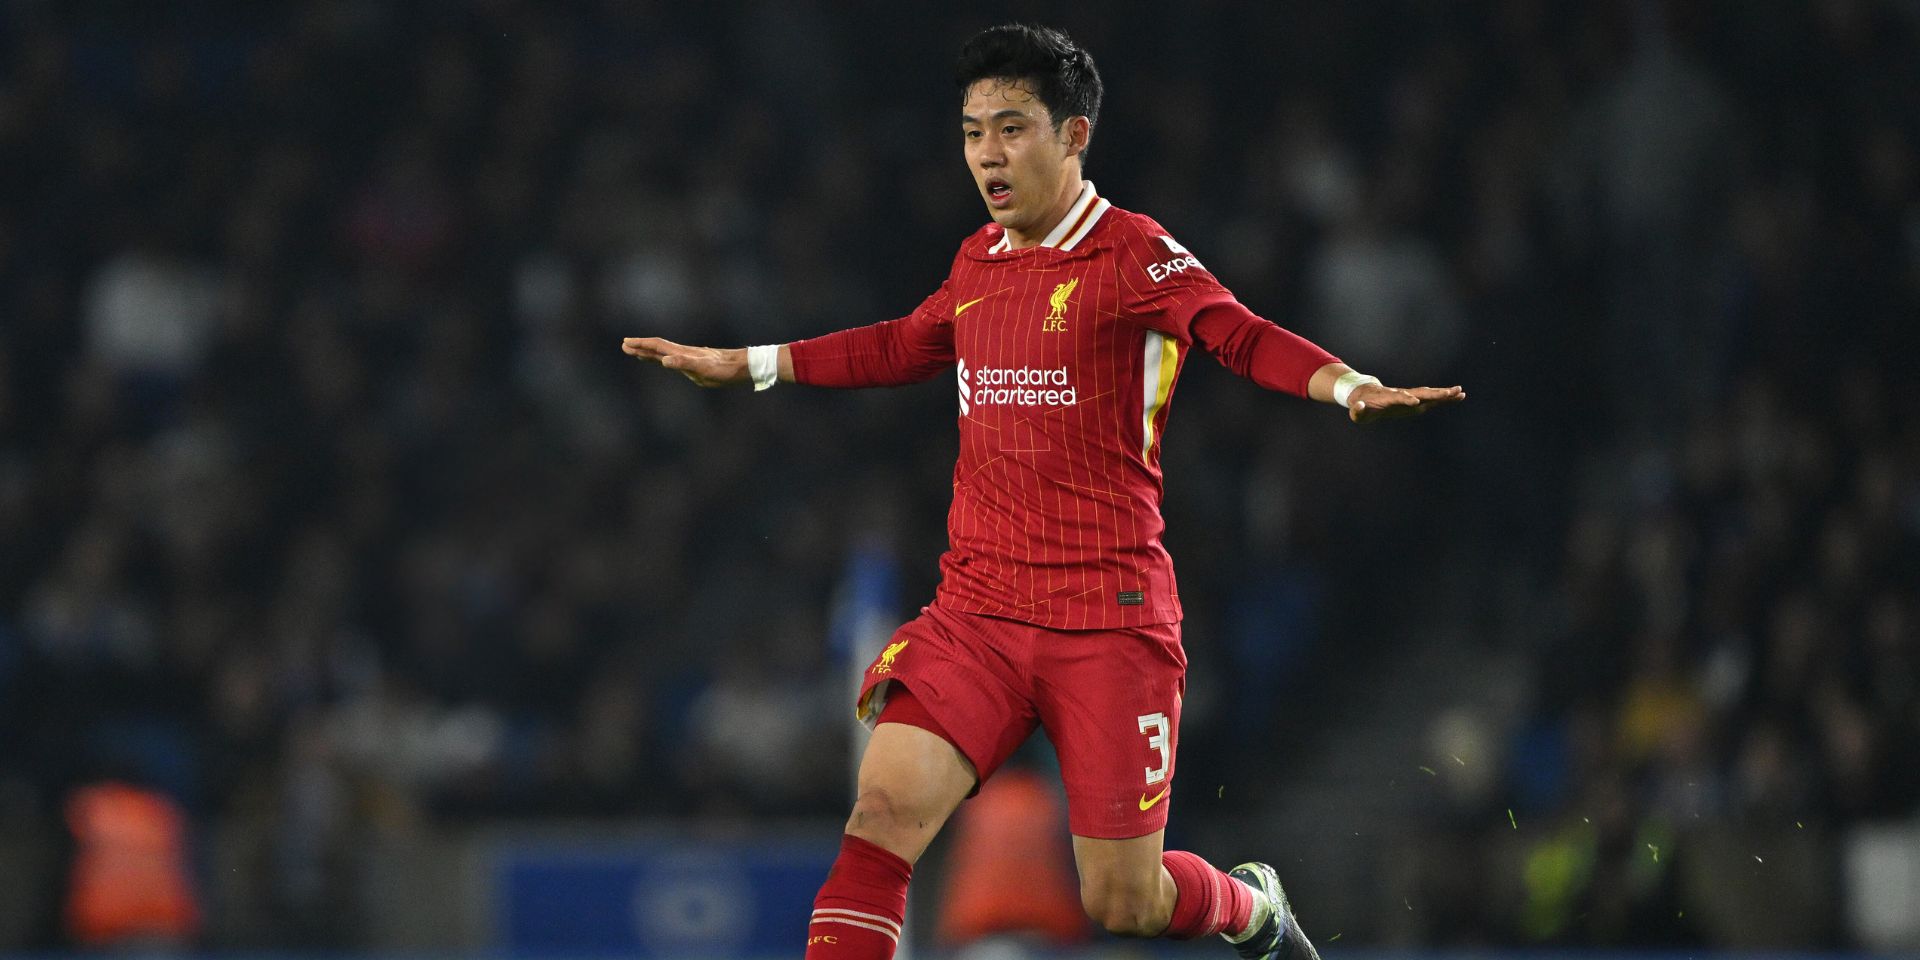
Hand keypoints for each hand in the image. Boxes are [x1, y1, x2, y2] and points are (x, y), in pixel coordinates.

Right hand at [621, 337, 746, 386]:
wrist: (740, 367)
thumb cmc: (723, 370)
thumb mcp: (703, 369)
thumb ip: (683, 363)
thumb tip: (665, 360)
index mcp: (682, 353)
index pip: (657, 346)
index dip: (641, 344)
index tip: (626, 343)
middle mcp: (683, 353)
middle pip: (658, 348)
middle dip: (641, 347)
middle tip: (624, 345)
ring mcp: (689, 357)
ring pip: (664, 353)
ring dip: (649, 352)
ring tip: (636, 352)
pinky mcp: (694, 363)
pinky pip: (674, 359)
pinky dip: (663, 359)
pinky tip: (663, 361)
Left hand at [1348, 383, 1464, 422]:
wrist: (1368, 394)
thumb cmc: (1363, 405)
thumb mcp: (1358, 411)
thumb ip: (1358, 410)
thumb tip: (1359, 407)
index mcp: (1389, 398)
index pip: (1398, 398)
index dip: (1406, 399)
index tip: (1415, 402)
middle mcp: (1402, 394)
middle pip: (1419, 393)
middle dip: (1433, 394)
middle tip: (1448, 393)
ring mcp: (1411, 396)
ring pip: (1429, 394)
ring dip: (1444, 393)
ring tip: (1460, 392)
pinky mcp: (1416, 400)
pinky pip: (1432, 398)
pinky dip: (1445, 397)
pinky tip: (1460, 396)